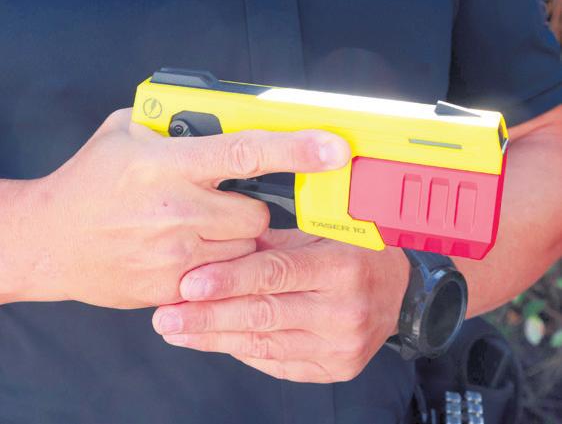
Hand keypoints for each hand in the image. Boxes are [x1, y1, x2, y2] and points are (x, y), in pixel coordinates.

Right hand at [0, 110, 348, 307]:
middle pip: (255, 211)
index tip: (333, 148)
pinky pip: (222, 275)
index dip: (296, 148)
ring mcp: (175, 254)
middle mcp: (175, 209)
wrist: (48, 242)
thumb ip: (172, 123)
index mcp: (165, 164)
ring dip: (234, 236)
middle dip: (250, 206)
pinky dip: (216, 263)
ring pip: (243, 245)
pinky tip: (184, 251)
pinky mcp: (172, 287)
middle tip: (223, 200)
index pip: (246, 151)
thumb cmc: (88, 184)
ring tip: (198, 226)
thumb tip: (215, 115)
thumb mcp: (124, 135)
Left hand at [153, 230, 409, 382]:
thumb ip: (273, 244)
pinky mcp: (335, 368)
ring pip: (265, 344)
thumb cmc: (358, 252)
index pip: (275, 275)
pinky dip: (242, 352)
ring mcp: (340, 345)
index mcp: (340, 267)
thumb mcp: (321, 233)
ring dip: (215, 338)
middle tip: (166, 317)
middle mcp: (343, 310)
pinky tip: (213, 342)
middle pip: (264, 315)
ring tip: (178, 330)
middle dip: (208, 317)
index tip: (188, 285)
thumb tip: (220, 248)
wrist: (401, 291)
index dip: (229, 281)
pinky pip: (278, 364)